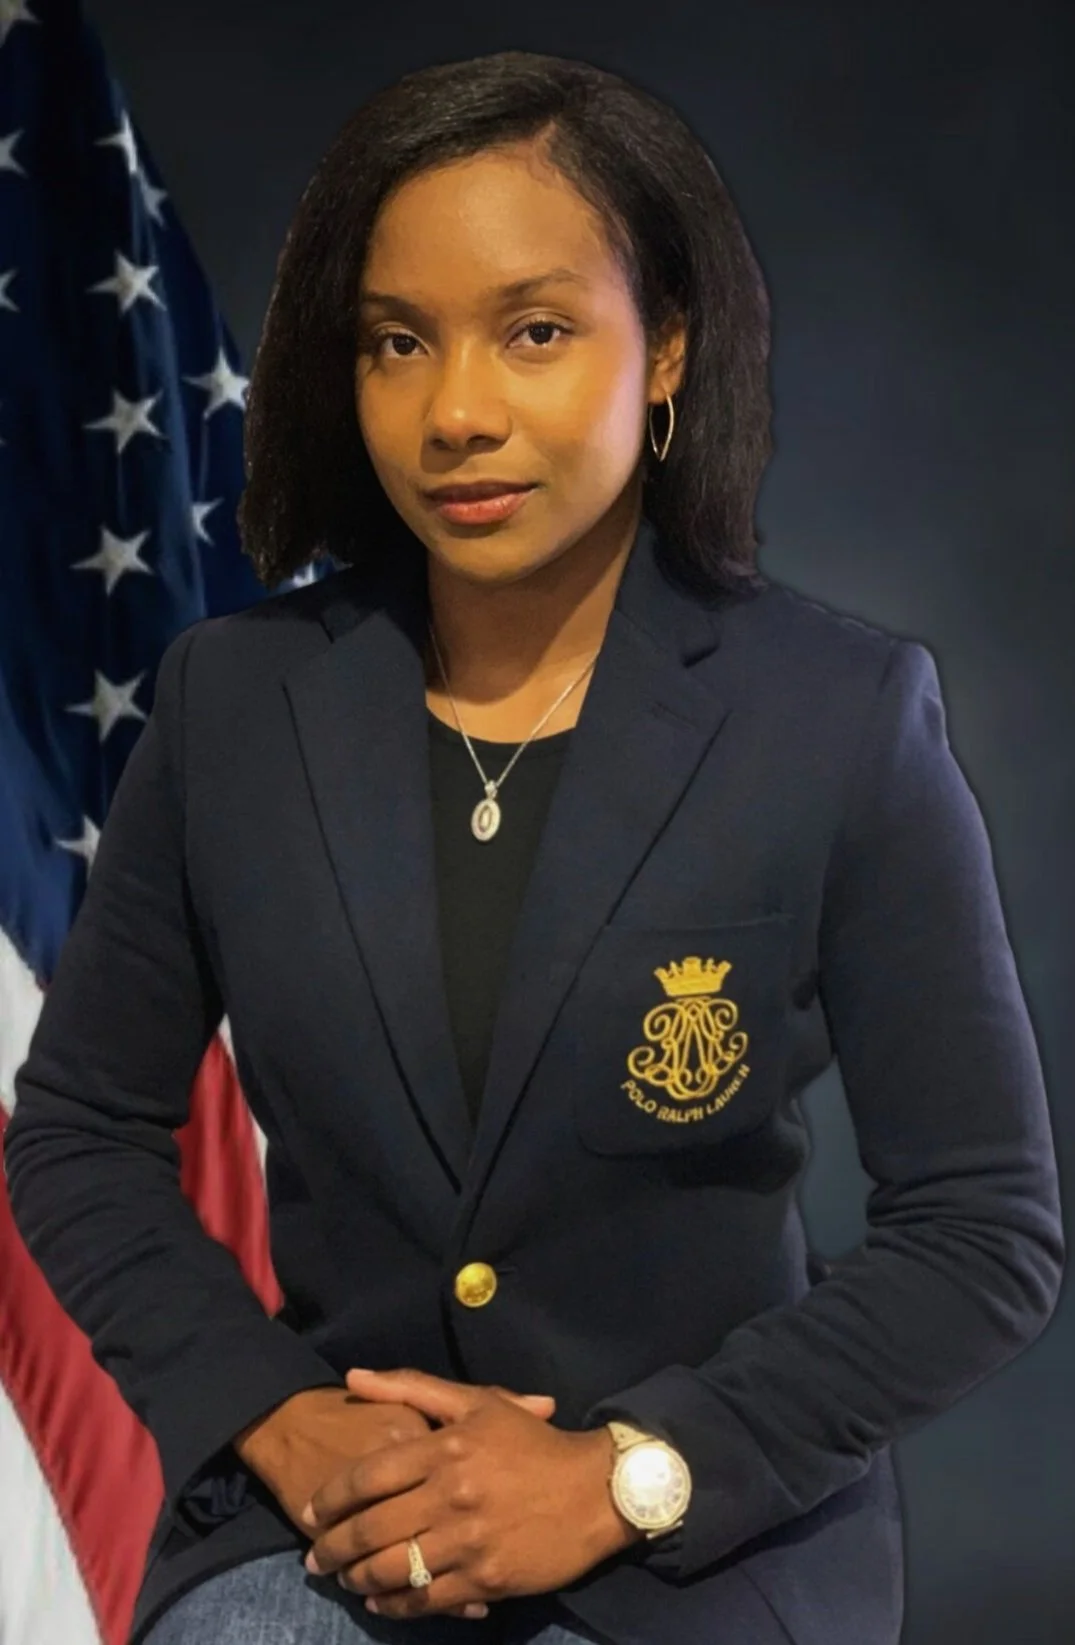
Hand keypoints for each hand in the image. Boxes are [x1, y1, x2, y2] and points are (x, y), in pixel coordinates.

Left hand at [233, 1381, 557, 1620]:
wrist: (595, 1491)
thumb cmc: (531, 1442)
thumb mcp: (476, 1402)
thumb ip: (411, 1388)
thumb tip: (354, 1377)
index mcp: (446, 1447)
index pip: (368, 1476)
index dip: (331, 1497)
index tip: (311, 1510)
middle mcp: (451, 1495)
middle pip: (371, 1529)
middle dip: (332, 1548)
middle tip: (315, 1558)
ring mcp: (468, 1542)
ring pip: (392, 1570)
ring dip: (357, 1580)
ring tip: (344, 1580)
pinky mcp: (486, 1581)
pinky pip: (425, 1601)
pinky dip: (395, 1606)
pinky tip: (381, 1602)